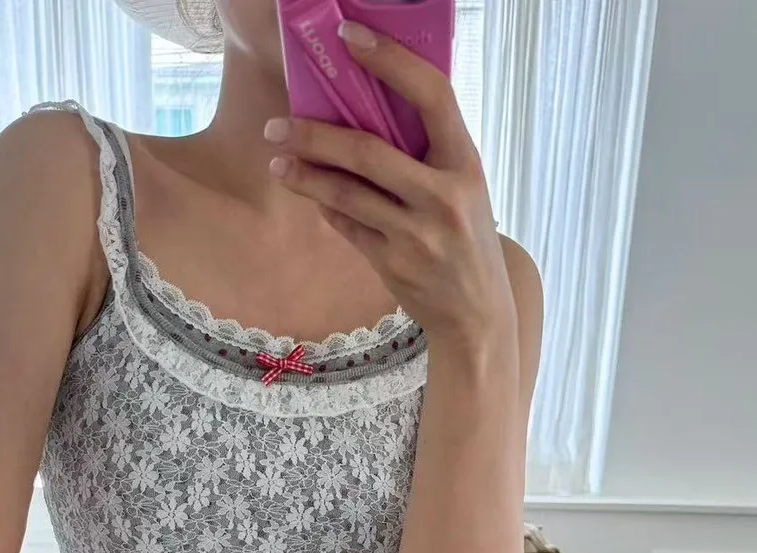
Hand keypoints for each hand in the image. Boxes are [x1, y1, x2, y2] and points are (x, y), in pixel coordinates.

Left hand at [263, 21, 513, 346]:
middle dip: (315, 135)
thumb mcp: (463, 187)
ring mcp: (417, 235)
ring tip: (279, 160)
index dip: (390, 61)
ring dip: (305, 175)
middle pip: (368, 151)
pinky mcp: (393, 265)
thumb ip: (425, 152)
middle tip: (278, 124)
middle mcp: (444, 197)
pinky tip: (311, 193)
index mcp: (466, 163)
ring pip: (347, 194)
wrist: (478, 311)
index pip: (431, 95)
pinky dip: (326, 207)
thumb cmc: (465, 237)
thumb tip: (363, 109)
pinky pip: (347, 226)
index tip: (350, 38)